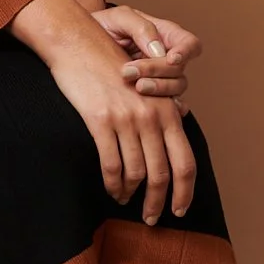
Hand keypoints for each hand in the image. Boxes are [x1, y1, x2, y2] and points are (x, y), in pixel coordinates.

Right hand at [7, 0, 196, 222]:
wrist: (78, 44)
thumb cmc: (110, 64)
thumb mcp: (145, 84)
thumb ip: (163, 107)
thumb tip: (182, 120)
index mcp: (167, 110)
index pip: (185, 161)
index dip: (185, 192)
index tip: (179, 210)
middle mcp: (152, 116)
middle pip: (162, 174)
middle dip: (158, 202)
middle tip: (152, 218)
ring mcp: (127, 119)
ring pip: (136, 173)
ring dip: (131, 194)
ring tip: (125, 201)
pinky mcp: (100, 121)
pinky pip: (111, 164)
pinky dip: (112, 183)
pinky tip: (111, 189)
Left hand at [68, 0, 200, 113]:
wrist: (79, 44)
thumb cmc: (101, 26)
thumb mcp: (117, 17)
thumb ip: (140, 27)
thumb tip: (158, 50)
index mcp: (165, 35)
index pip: (190, 44)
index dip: (186, 53)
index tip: (171, 58)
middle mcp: (167, 58)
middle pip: (180, 71)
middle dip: (157, 72)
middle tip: (130, 72)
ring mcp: (160, 79)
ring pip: (175, 90)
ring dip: (157, 90)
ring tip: (133, 86)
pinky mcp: (150, 96)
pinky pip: (166, 107)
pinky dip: (163, 110)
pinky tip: (152, 111)